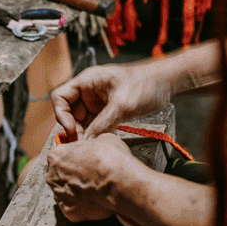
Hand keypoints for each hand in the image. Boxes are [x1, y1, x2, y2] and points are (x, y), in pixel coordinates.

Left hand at [44, 133, 146, 223]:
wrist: (119, 182)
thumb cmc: (111, 157)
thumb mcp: (103, 139)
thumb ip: (91, 145)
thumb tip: (94, 147)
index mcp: (56, 156)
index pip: (61, 157)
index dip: (75, 160)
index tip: (86, 163)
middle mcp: (52, 176)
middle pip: (60, 177)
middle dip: (73, 177)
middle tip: (91, 178)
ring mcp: (58, 196)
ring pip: (65, 194)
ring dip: (77, 193)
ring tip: (95, 191)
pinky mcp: (68, 212)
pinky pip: (73, 209)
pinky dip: (82, 207)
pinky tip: (95, 202)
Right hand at [51, 61, 171, 139]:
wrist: (166, 83)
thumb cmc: (146, 83)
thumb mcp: (122, 105)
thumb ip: (103, 124)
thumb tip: (87, 142)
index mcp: (87, 81)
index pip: (60, 97)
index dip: (61, 114)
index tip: (71, 130)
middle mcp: (88, 91)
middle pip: (68, 113)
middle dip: (74, 128)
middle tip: (83, 143)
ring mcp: (96, 102)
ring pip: (80, 122)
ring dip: (85, 134)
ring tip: (93, 144)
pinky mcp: (106, 112)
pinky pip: (93, 125)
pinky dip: (95, 134)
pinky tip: (102, 142)